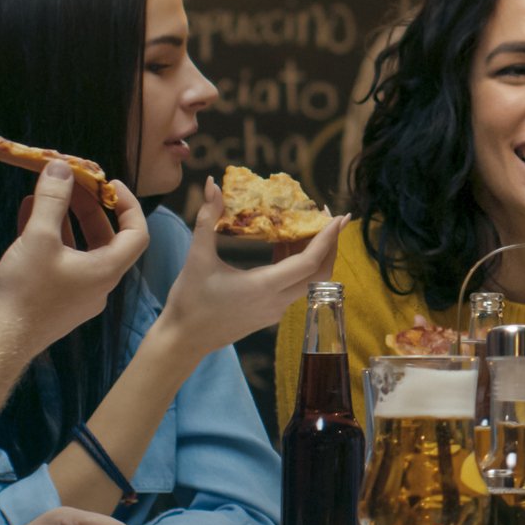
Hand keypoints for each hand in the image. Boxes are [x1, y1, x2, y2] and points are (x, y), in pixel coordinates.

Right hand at [0, 162, 150, 351]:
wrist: (0, 340)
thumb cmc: (25, 291)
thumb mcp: (39, 237)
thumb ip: (52, 200)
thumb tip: (60, 167)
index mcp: (107, 270)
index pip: (137, 233)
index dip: (128, 205)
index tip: (109, 184)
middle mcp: (99, 283)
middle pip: (105, 238)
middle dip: (89, 207)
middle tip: (72, 183)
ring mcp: (78, 294)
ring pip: (80, 248)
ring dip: (66, 219)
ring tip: (46, 194)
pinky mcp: (56, 299)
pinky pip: (61, 261)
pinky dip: (51, 238)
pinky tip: (28, 215)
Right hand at [157, 177, 347, 353]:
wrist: (184, 340)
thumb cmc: (189, 301)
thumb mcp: (196, 257)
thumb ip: (206, 220)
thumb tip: (212, 185)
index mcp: (265, 286)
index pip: (310, 262)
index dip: (328, 238)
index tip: (341, 218)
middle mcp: (278, 300)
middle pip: (320, 273)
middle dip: (330, 244)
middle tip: (329, 218)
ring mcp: (276, 309)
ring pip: (309, 281)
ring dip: (314, 254)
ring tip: (306, 225)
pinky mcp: (269, 313)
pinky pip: (295, 286)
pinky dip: (298, 265)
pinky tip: (284, 245)